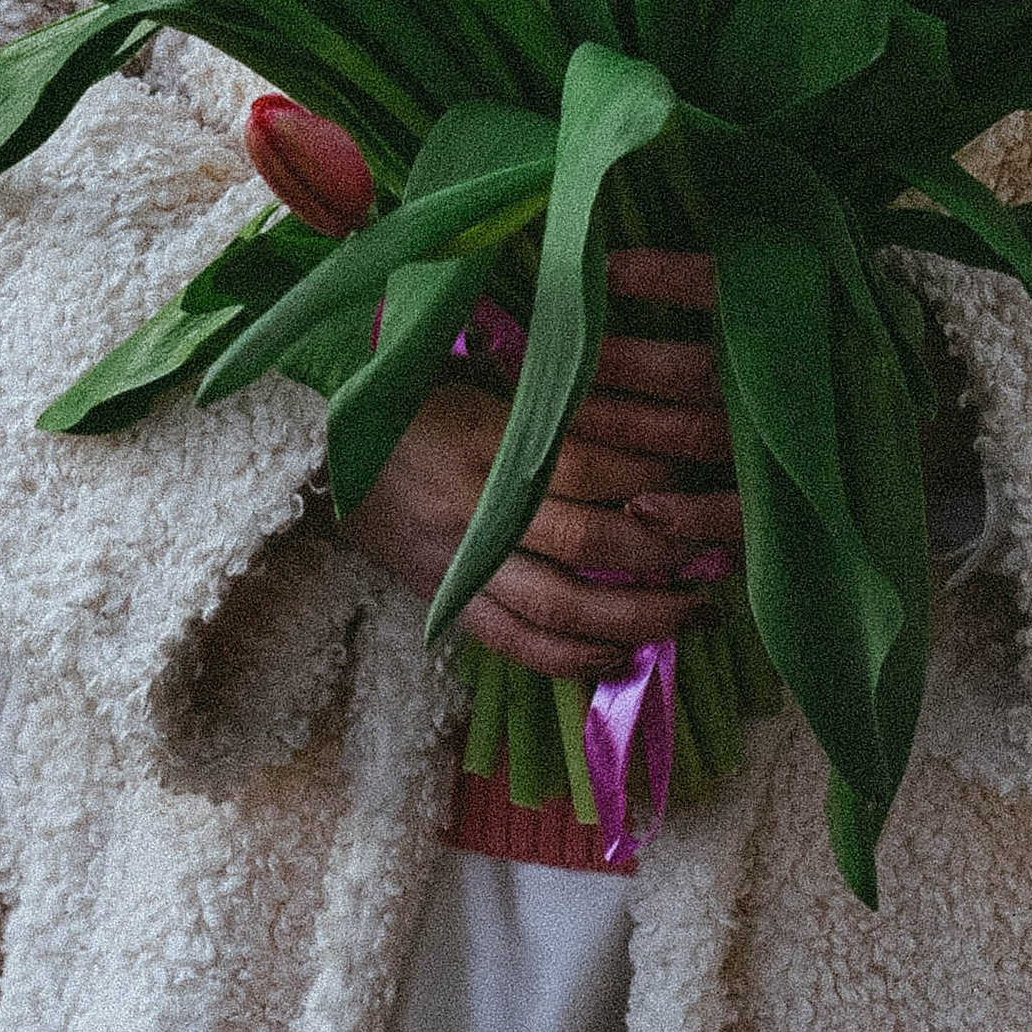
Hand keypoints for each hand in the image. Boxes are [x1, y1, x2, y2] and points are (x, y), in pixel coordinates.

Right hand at [340, 246, 746, 681]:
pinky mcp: (444, 596)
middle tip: (721, 557)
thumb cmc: (405, 397)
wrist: (310, 452)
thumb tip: (639, 386)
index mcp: (483, 433)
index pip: (585, 459)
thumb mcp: (470, 374)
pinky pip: (513, 643)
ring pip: (556, 605)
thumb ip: (542, 389)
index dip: (651, 476)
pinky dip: (570, 658)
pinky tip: (622, 655)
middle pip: (583, 539)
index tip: (706, 479)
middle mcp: (474, 502)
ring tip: (696, 616)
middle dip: (661, 555)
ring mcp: (457, 558)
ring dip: (634, 616)